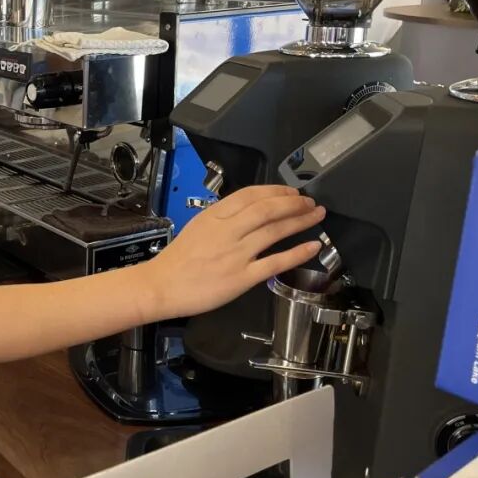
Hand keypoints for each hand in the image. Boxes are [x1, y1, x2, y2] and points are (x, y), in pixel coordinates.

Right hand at [147, 185, 324, 319]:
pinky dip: (297, 253)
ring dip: (300, 221)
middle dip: (293, 203)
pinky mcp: (242, 277)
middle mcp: (227, 231)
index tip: (291, 192)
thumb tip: (249, 212)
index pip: (251, 196)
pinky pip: (275, 262)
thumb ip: (222, 219)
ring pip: (274, 231)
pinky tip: (312, 247)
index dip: (276, 191)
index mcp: (214, 216)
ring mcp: (236, 254)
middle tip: (310, 202)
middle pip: (267, 209)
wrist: (161, 286)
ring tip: (316, 216)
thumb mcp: (196, 227)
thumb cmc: (177, 260)